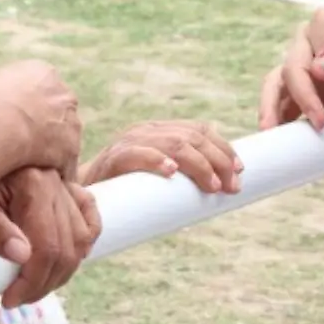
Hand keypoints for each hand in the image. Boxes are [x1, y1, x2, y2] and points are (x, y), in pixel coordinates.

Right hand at [0, 61, 82, 175]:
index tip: (15, 120)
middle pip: (58, 112)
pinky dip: (53, 175)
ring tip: (28, 165)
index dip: (29, 106)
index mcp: (42, 74)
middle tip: (22, 144)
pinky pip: (65, 166)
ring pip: (64, 138)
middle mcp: (62, 94)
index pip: (42, 90)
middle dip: (45, 126)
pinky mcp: (70, 149)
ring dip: (51, 151)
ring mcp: (70, 122)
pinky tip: (36, 181)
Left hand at [0, 168, 100, 308]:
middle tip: (19, 297)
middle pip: (67, 247)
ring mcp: (63, 183)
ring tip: (36, 284)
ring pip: (81, 236)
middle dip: (45, 282)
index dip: (32, 281)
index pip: (47, 247)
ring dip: (64, 268)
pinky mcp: (64, 185)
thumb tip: (22, 256)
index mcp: (33, 184)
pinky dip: (86, 237)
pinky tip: (72, 257)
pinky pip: (88, 212)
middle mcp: (55, 182)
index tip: (9, 299)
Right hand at [80, 120, 243, 192]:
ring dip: (199, 165)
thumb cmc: (127, 190)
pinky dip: (157, 161)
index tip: (240, 170)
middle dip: (218, 160)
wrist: (83, 194)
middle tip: (231, 186)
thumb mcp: (159, 178)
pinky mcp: (114, 157)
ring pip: (174, 144)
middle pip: (192, 137)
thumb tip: (222, 191)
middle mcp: (148, 130)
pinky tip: (171, 172)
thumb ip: (183, 178)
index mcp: (161, 131)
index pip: (200, 130)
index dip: (224, 148)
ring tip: (212, 185)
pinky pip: (137, 154)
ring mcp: (131, 141)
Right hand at [257, 7, 323, 131]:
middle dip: (306, 97)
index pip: (322, 49)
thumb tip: (317, 67)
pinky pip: (280, 98)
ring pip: (278, 82)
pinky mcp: (301, 87)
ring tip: (270, 130)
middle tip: (322, 124)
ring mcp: (302, 64)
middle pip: (294, 66)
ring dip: (272, 106)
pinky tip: (274, 132)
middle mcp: (308, 39)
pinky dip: (275, 113)